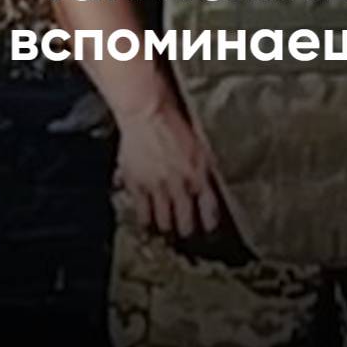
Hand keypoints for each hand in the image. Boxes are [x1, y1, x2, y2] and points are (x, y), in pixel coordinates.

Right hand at [114, 97, 218, 238]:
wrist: (146, 111)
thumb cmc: (173, 118)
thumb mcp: (199, 140)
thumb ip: (204, 164)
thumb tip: (208, 180)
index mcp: (198, 173)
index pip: (209, 208)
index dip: (210, 222)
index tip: (209, 229)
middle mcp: (179, 185)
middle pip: (185, 221)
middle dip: (186, 230)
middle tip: (186, 234)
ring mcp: (156, 187)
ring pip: (163, 220)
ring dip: (166, 227)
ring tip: (166, 231)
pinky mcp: (137, 185)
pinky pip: (141, 211)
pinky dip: (144, 219)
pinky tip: (146, 222)